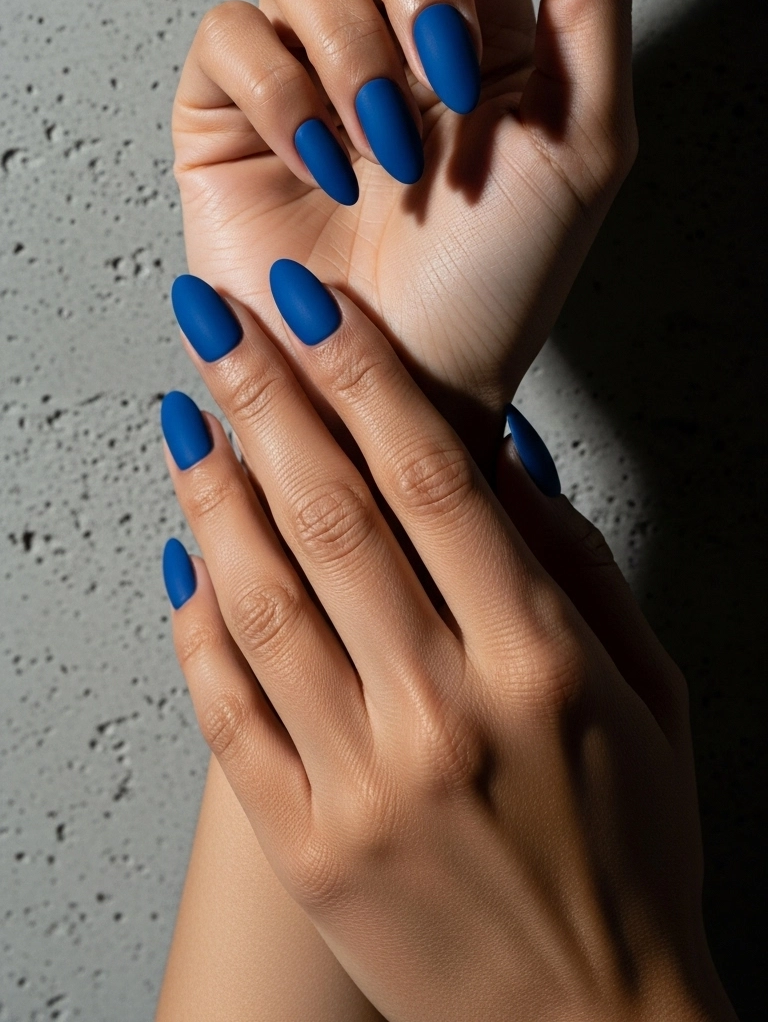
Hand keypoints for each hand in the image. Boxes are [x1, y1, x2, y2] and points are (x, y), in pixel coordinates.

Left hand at [159, 268, 733, 1021]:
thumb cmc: (633, 846)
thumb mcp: (651, 690)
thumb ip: (574, 562)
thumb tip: (495, 450)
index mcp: (541, 662)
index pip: (433, 479)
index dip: (364, 376)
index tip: (314, 305)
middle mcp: (446, 715)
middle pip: (333, 518)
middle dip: (266, 398)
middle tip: (219, 317)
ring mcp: (364, 786)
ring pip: (263, 602)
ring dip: (213, 493)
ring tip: (187, 412)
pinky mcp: (307, 847)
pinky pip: (228, 714)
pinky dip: (197, 624)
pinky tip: (183, 553)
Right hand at [171, 0, 635, 471]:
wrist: (410, 383)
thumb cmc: (503, 279)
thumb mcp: (585, 138)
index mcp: (485, 19)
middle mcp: (392, 25)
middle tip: (447, 73)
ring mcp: (308, 62)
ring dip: (353, 49)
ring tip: (389, 151)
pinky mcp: (233, 107)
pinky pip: (234, 36)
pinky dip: (285, 97)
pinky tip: (326, 164)